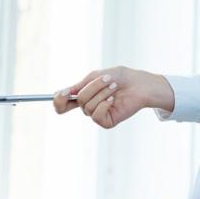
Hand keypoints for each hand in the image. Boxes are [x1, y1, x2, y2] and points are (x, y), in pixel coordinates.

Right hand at [52, 66, 174, 128]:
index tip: (65, 92)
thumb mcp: (96, 76)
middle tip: (108, 79)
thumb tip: (59, 94)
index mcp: (84, 95)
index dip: (59, 100)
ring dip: (102, 93)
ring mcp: (97, 114)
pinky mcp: (106, 122)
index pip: (63, 104)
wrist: (140, 83)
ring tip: (115, 87)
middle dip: (93, 87)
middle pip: (78, 100)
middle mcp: (88, 106)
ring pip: (88, 106)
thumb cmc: (120, 77)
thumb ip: (79, 86)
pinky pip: (96, 116)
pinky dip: (104, 104)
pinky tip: (114, 99)